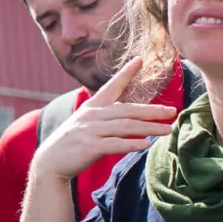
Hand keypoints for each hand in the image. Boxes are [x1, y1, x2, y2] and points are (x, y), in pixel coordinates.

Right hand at [29, 58, 178, 183]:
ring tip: (168, 129)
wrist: (50, 161)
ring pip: (125, 126)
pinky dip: (131, 144)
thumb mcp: (87, 123)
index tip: (139, 60)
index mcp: (92, 107)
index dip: (126, 73)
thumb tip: (133, 114)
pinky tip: (146, 145)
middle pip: (127, 110)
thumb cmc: (73, 142)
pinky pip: (115, 144)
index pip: (111, 86)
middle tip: (172, 111)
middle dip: (152, 110)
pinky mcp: (89, 147)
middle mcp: (91, 115)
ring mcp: (90, 130)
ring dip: (148, 128)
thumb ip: (108, 117)